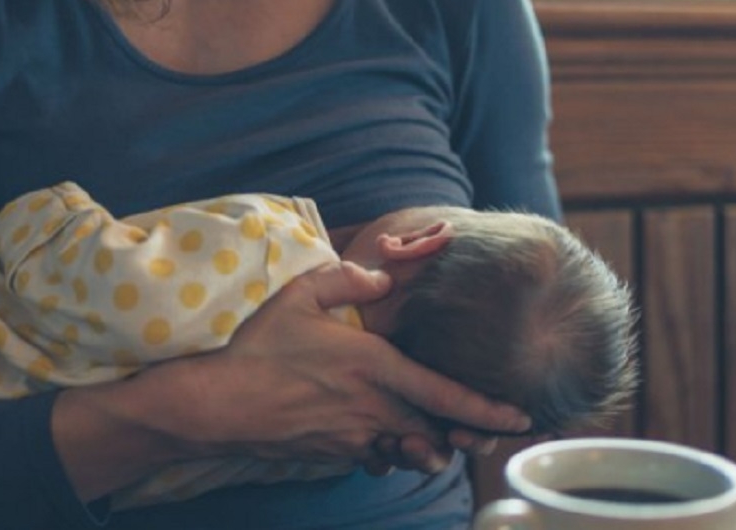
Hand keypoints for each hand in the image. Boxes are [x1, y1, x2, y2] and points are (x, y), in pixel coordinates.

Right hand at [184, 260, 529, 466]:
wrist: (217, 403)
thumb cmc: (258, 346)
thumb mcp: (299, 294)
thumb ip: (347, 279)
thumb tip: (383, 277)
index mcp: (373, 366)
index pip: (445, 394)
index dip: (487, 409)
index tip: (519, 417)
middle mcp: (372, 408)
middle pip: (436, 431)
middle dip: (463, 434)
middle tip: (481, 432)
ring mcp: (353, 436)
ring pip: (409, 450)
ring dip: (425, 445)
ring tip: (434, 437)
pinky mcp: (333, 453)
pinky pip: (375, 457)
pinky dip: (386, 450)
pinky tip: (378, 434)